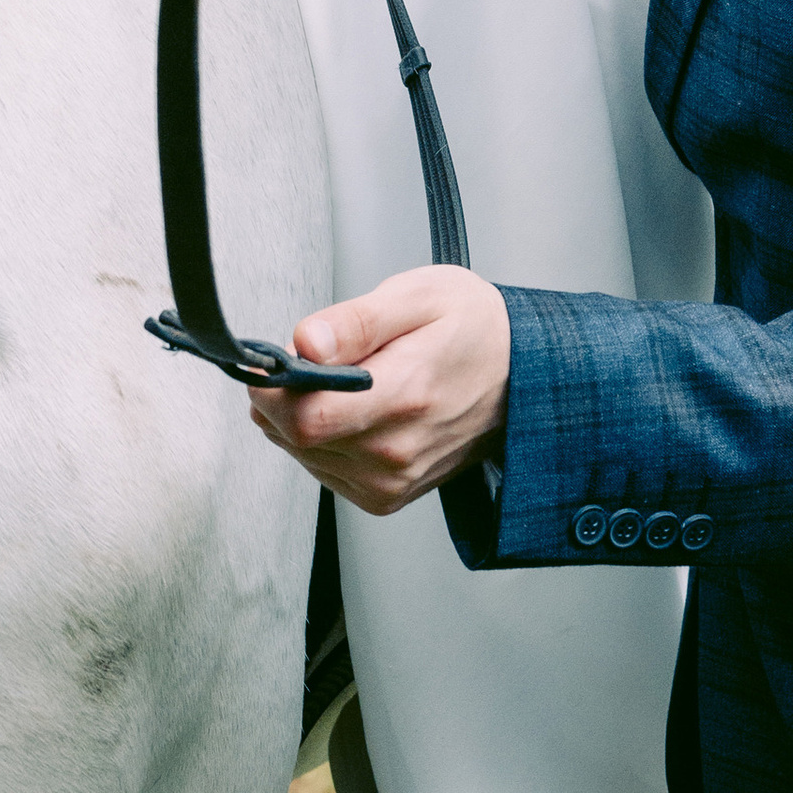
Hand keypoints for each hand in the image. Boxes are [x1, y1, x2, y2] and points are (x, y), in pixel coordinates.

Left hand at [248, 267, 511, 515]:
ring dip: (301, 418)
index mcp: (406, 396)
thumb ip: (355, 320)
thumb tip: (304, 342)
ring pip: (305, 457)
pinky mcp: (387, 497)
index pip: (308, 418)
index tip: (272, 359)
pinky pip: (325, 471)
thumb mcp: (418, 296)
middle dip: (284, 396)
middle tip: (312, 357)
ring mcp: (393, 482)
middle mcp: (397, 452)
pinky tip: (348, 409)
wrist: (521, 373)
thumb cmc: (472, 328)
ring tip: (340, 380)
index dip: (274, 389)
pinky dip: (320, 441)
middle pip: (298, 439)